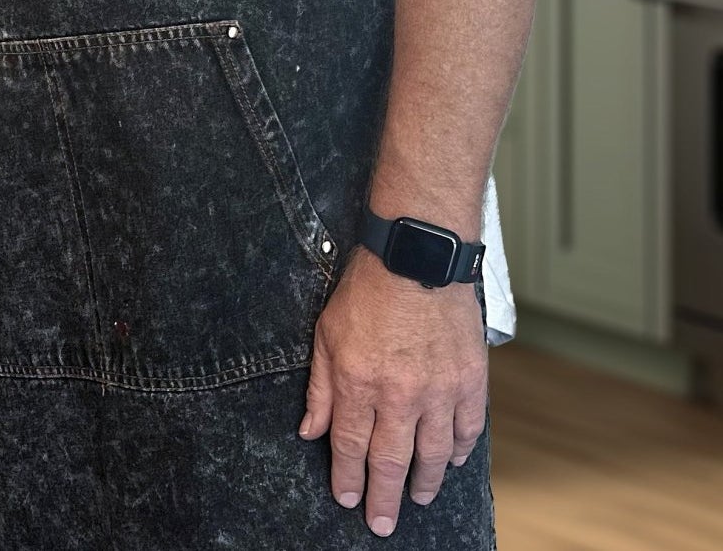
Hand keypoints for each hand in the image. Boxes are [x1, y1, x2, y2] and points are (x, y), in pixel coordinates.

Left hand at [299, 247, 486, 537]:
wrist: (416, 256)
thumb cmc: (367, 290)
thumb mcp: (326, 333)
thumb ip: (320, 387)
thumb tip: (309, 430)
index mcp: (359, 383)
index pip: (350, 446)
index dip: (347, 477)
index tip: (346, 498)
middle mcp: (399, 395)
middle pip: (391, 462)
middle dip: (384, 498)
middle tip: (382, 523)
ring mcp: (439, 391)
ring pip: (433, 455)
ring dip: (424, 483)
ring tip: (417, 498)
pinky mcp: (470, 381)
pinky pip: (467, 430)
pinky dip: (459, 451)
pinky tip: (450, 461)